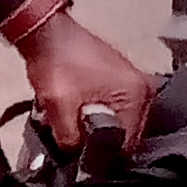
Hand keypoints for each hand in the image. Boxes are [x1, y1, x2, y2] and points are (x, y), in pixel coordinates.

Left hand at [19, 9, 156, 153]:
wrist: (45, 31)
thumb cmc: (56, 57)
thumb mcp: (59, 106)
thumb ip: (69, 139)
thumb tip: (76, 154)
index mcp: (136, 93)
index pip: (127, 143)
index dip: (101, 153)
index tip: (82, 151)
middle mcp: (141, 87)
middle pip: (124, 134)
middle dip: (98, 137)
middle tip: (73, 129)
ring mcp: (132, 82)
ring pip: (117, 122)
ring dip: (95, 125)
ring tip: (72, 115)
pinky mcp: (120, 80)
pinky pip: (113, 109)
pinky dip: (96, 113)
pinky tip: (76, 108)